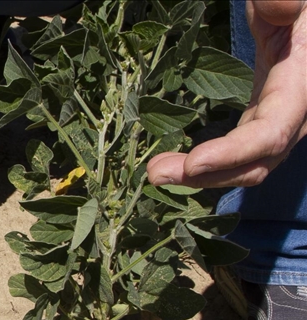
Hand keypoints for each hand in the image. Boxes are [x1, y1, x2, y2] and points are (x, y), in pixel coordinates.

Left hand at [147, 0, 306, 187]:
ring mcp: (281, 120)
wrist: (305, 16)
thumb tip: (279, 8)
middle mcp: (297, 113)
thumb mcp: (296, 0)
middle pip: (255, 162)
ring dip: (201, 174)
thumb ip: (284, 2)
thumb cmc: (300, 6)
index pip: (271, 133)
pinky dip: (209, 162)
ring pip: (247, 164)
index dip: (234, 153)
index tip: (194, 162)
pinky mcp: (264, 117)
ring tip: (157, 171)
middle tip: (155, 173)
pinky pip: (239, 152)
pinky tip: (176, 161)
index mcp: (303, 86)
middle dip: (207, 175)